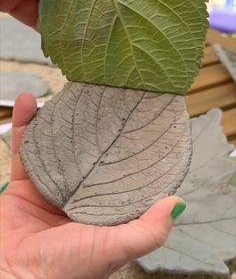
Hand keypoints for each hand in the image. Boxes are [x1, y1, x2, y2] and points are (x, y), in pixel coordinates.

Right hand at [0, 93, 185, 278]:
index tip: (134, 121)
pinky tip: (28, 102)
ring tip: (67, 92)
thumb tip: (177, 202)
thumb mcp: (112, 248)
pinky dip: (26, 124)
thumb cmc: (63, 269)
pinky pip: (25, 148)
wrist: (10, 277)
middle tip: (101, 98)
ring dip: (59, 119)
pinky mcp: (24, 184)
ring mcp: (50, 188)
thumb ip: (146, 230)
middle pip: (87, 154)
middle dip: (93, 128)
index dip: (125, 150)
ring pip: (57, 146)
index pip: (118, 173)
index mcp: (101, 210)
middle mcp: (78, 197)